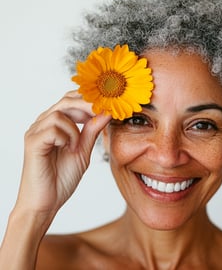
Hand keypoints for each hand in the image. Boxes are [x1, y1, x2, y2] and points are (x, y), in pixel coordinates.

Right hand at [15, 90, 110, 217]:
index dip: (90, 100)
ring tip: (75, 147)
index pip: (71, 100)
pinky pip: (53, 129)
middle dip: (87, 106)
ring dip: (75, 129)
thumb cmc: (61, 178)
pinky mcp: (32, 142)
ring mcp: (36, 131)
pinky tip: (66, 149)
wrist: (47, 202)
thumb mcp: (83, 150)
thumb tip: (105, 112)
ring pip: (60, 113)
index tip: (108, 106)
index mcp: (55, 123)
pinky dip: (65, 138)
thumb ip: (92, 131)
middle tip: (101, 114)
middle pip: (65, 100)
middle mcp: (43, 123)